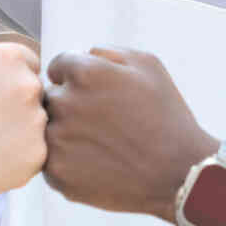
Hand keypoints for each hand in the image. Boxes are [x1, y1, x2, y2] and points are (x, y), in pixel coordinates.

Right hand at [0, 43, 46, 202]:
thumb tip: (16, 58)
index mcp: (11, 58)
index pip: (32, 66)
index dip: (10, 83)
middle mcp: (28, 85)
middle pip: (37, 95)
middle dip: (17, 107)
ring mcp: (35, 122)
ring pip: (38, 126)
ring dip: (19, 133)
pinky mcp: (35, 156)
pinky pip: (35, 154)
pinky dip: (17, 158)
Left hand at [41, 48, 211, 219]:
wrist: (178, 172)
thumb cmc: (165, 116)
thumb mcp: (147, 65)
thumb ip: (106, 52)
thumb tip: (81, 55)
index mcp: (84, 73)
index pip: (57, 67)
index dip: (76, 79)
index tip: (96, 95)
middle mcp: (65, 103)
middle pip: (50, 98)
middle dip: (69, 106)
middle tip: (101, 123)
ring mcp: (58, 141)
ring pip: (47, 130)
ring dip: (65, 134)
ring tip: (100, 145)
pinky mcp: (57, 173)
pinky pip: (51, 160)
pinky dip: (68, 161)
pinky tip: (97, 163)